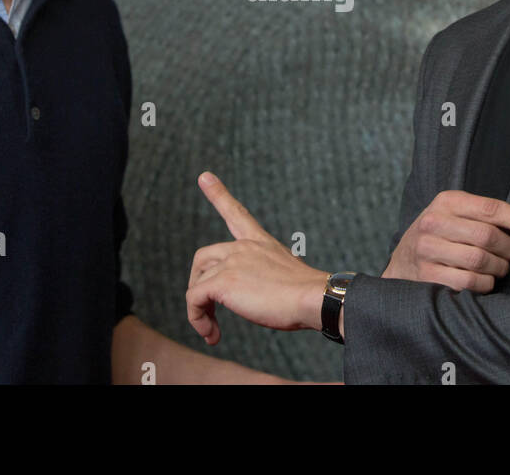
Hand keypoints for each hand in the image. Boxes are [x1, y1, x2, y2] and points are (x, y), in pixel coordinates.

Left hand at [186, 172, 330, 344]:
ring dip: (199, 311)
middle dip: (198, 284)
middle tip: (209, 313)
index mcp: (260, 242)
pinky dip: (196, 318)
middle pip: (202, 258)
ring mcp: (232, 261)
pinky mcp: (223, 280)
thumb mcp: (286, 278)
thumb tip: (255, 297)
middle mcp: (243, 247)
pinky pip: (194, 299)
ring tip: (213, 332)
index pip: (236, 213)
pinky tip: (211, 334)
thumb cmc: (308, 296)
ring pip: (197, 284)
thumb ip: (265, 278)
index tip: (204, 176)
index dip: (218, 194)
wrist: (315, 298)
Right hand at [383, 190, 509, 291]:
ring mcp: (428, 250)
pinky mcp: (427, 275)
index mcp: (446, 202)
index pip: (490, 208)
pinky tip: (485, 280)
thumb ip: (487, 216)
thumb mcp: (456, 215)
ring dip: (499, 268)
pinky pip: (469, 282)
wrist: (402, 263)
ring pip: (480, 260)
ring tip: (501, 268)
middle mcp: (433, 223)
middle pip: (488, 236)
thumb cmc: (441, 236)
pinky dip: (485, 284)